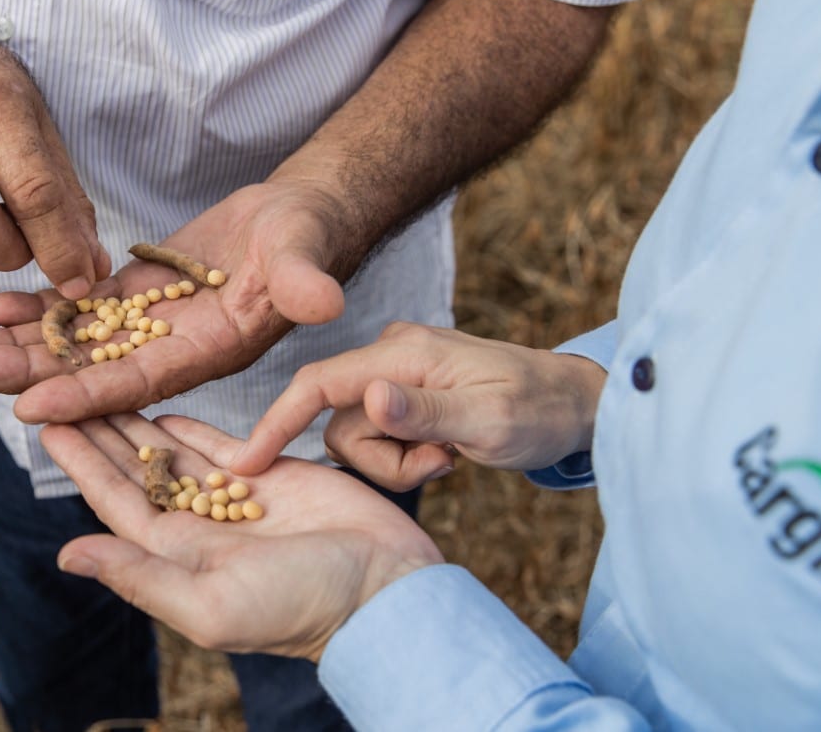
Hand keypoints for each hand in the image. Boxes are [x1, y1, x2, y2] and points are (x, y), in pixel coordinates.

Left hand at [0, 180, 355, 422]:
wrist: (295, 218)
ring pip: (73, 343)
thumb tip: (323, 301)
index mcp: (207, 353)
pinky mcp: (135, 295)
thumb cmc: (307, 238)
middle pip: (87, 370)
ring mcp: (148, 325)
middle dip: (25, 372)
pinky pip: (78, 308)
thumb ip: (305, 283)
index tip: (29, 404)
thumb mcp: (305, 257)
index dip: (86, 395)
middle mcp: (170, 350)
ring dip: (17, 347)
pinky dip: (37, 309)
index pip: (139, 382)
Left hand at [43, 413, 443, 661]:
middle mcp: (197, 526)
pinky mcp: (272, 475)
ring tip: (101, 383)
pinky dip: (189, 425)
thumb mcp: (211, 604)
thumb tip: (67, 554)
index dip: (80, 463)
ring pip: (172, 451)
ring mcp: (233, 499)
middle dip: (99, 431)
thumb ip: (140, 576)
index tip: (45, 423)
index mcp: (176, 557)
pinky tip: (160, 405)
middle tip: (62, 387)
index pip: (114, 501)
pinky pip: (218, 444)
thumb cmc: (300, 608)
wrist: (385, 590)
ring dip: (136, 421)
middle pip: (135, 470)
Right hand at [232, 322, 606, 489]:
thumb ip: (424, 412)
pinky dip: (407, 455)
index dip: (277, 421)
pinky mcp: (402, 393)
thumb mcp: (489, 422)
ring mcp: (395, 374)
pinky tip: (449, 450)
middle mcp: (390, 356)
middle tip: (442, 465)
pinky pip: (378, 436)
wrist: (575, 403)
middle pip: (338, 425)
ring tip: (451, 457)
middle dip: (382, 461)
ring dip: (398, 461)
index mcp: (404, 355)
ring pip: (357, 436)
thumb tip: (368, 399)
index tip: (245, 462)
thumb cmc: (539, 411)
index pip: (318, 384)